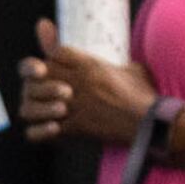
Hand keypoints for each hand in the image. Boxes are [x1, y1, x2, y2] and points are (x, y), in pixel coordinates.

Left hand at [18, 18, 157, 147]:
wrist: (151, 123)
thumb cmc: (146, 97)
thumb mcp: (134, 71)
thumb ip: (120, 65)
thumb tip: (123, 67)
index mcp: (92, 65)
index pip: (56, 52)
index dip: (50, 58)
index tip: (52, 67)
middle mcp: (80, 82)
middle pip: (40, 71)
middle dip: (36, 79)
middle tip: (39, 89)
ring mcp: (76, 105)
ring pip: (33, 99)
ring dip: (34, 104)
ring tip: (41, 110)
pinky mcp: (76, 127)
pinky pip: (42, 130)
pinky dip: (40, 132)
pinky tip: (49, 131)